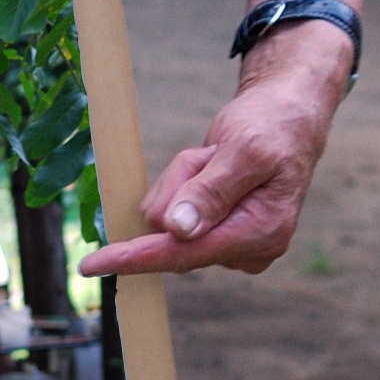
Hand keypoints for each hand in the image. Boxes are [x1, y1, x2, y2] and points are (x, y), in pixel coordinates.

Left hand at [86, 38, 351, 276]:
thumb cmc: (271, 126)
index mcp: (260, 233)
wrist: (287, 115)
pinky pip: (173, 212)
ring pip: (167, 218)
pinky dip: (184, 182)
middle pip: (170, 230)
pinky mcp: (215, 233)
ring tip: (215, 156)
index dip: (136, 258)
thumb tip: (178, 231)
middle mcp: (247, 250)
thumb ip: (211, 191)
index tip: (93, 264)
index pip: (185, 253)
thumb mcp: (243, 149)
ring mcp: (231, 244)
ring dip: (182, 178)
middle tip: (209, 153)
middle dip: (179, 184)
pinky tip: (211, 165)